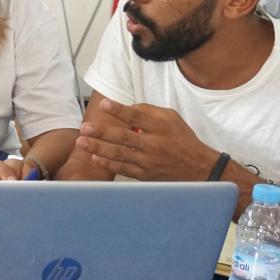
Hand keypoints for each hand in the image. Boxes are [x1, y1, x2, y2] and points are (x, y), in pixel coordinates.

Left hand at [74, 98, 218, 180]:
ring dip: (98, 148)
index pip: (137, 116)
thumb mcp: (171, 118)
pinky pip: (122, 169)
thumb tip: (125, 108)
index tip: (104, 104)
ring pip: (119, 154)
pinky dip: (107, 164)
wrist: (197, 167)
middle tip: (85, 127)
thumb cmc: (181, 138)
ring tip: (82, 142)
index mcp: (161, 127)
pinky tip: (94, 157)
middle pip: (124, 137)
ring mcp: (148, 161)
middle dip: (102, 132)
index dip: (119, 110)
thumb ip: (148, 111)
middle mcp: (154, 144)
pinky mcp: (145, 175)